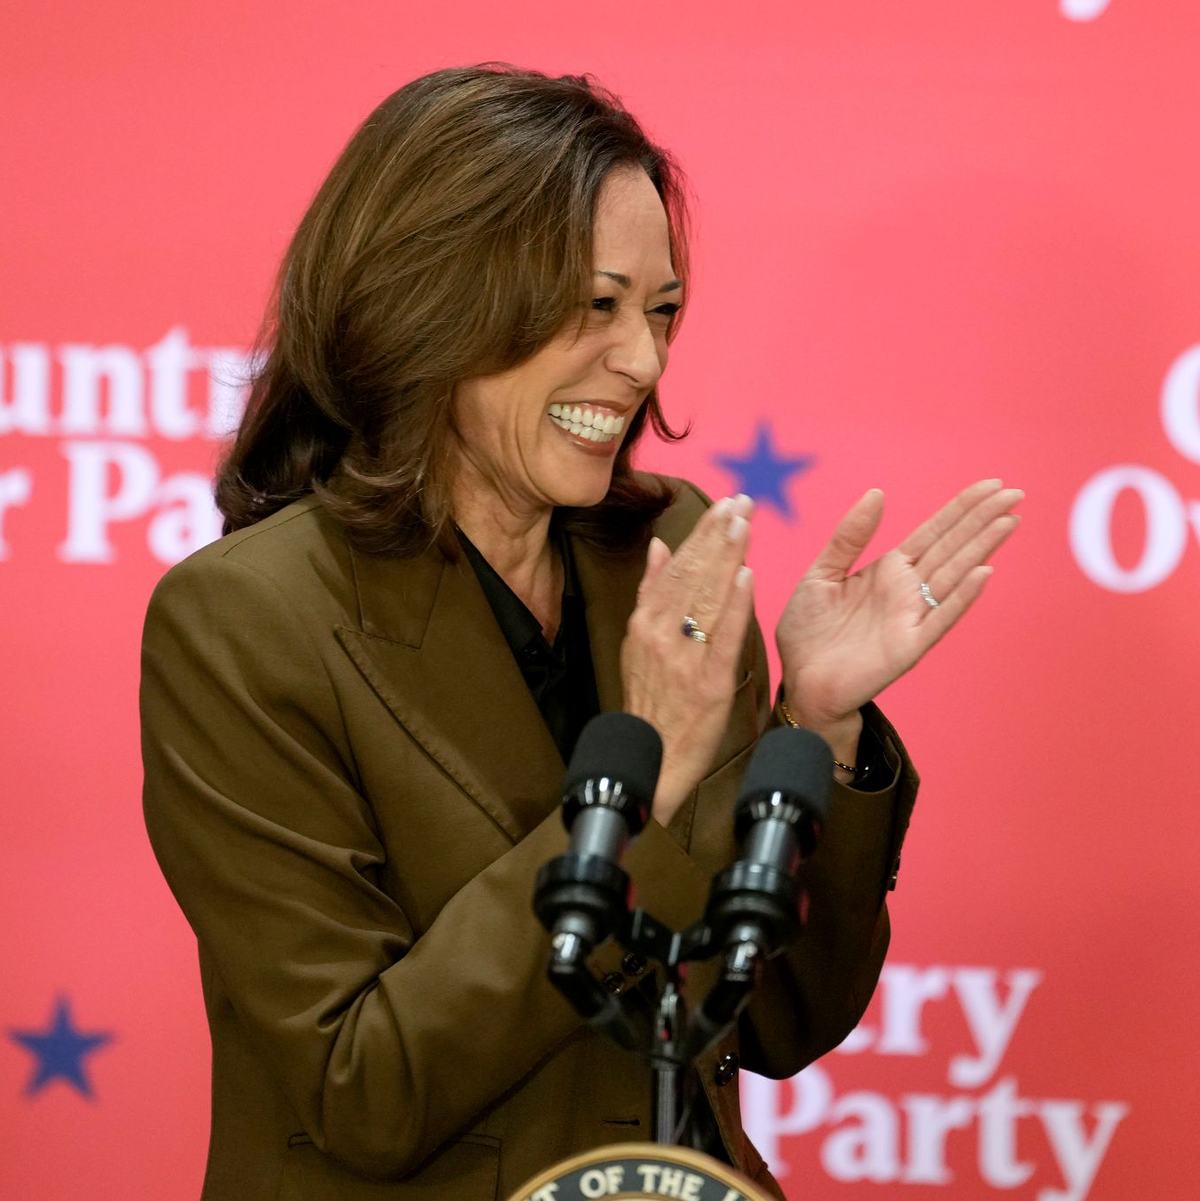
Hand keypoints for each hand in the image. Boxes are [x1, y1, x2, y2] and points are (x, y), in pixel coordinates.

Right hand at [622, 495, 755, 826]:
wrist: (652, 755)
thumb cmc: (649, 698)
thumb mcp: (637, 642)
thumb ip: (650, 592)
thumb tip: (660, 547)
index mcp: (645, 621)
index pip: (677, 566)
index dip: (702, 533)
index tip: (724, 505)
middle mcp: (661, 633)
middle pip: (694, 574)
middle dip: (719, 534)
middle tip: (743, 502)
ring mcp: (685, 656)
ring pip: (709, 597)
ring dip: (728, 557)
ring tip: (746, 523)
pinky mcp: (709, 681)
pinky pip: (724, 637)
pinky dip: (735, 606)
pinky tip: (747, 576)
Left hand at [776, 479, 1022, 745]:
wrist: (801, 682)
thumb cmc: (809, 631)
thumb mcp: (822, 573)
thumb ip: (850, 537)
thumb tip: (877, 493)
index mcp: (888, 571)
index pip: (934, 532)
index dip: (961, 509)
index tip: (991, 484)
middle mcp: (907, 590)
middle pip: (953, 547)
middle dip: (983, 520)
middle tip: (1015, 492)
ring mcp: (912, 617)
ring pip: (955, 575)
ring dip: (982, 548)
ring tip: (1009, 520)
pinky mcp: (909, 646)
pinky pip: (940, 618)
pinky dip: (962, 596)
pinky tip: (984, 572)